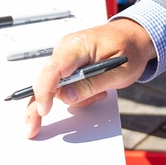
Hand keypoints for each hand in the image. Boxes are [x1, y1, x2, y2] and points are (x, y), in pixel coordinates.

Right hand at [26, 19, 154, 138]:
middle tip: (32, 128)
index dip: (44, 91)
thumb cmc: (129, 49)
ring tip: (100, 92)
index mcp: (77, 46)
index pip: (52, 69)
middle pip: (45, 80)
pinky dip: (77, 93)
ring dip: (76, 97)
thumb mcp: (118, 72)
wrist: (133, 36)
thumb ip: (92, 84)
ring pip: (57, 87)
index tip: (43, 111)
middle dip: (40, 105)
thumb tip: (67, 96)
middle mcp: (64, 49)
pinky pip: (63, 84)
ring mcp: (64, 56)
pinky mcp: (67, 64)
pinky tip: (95, 90)